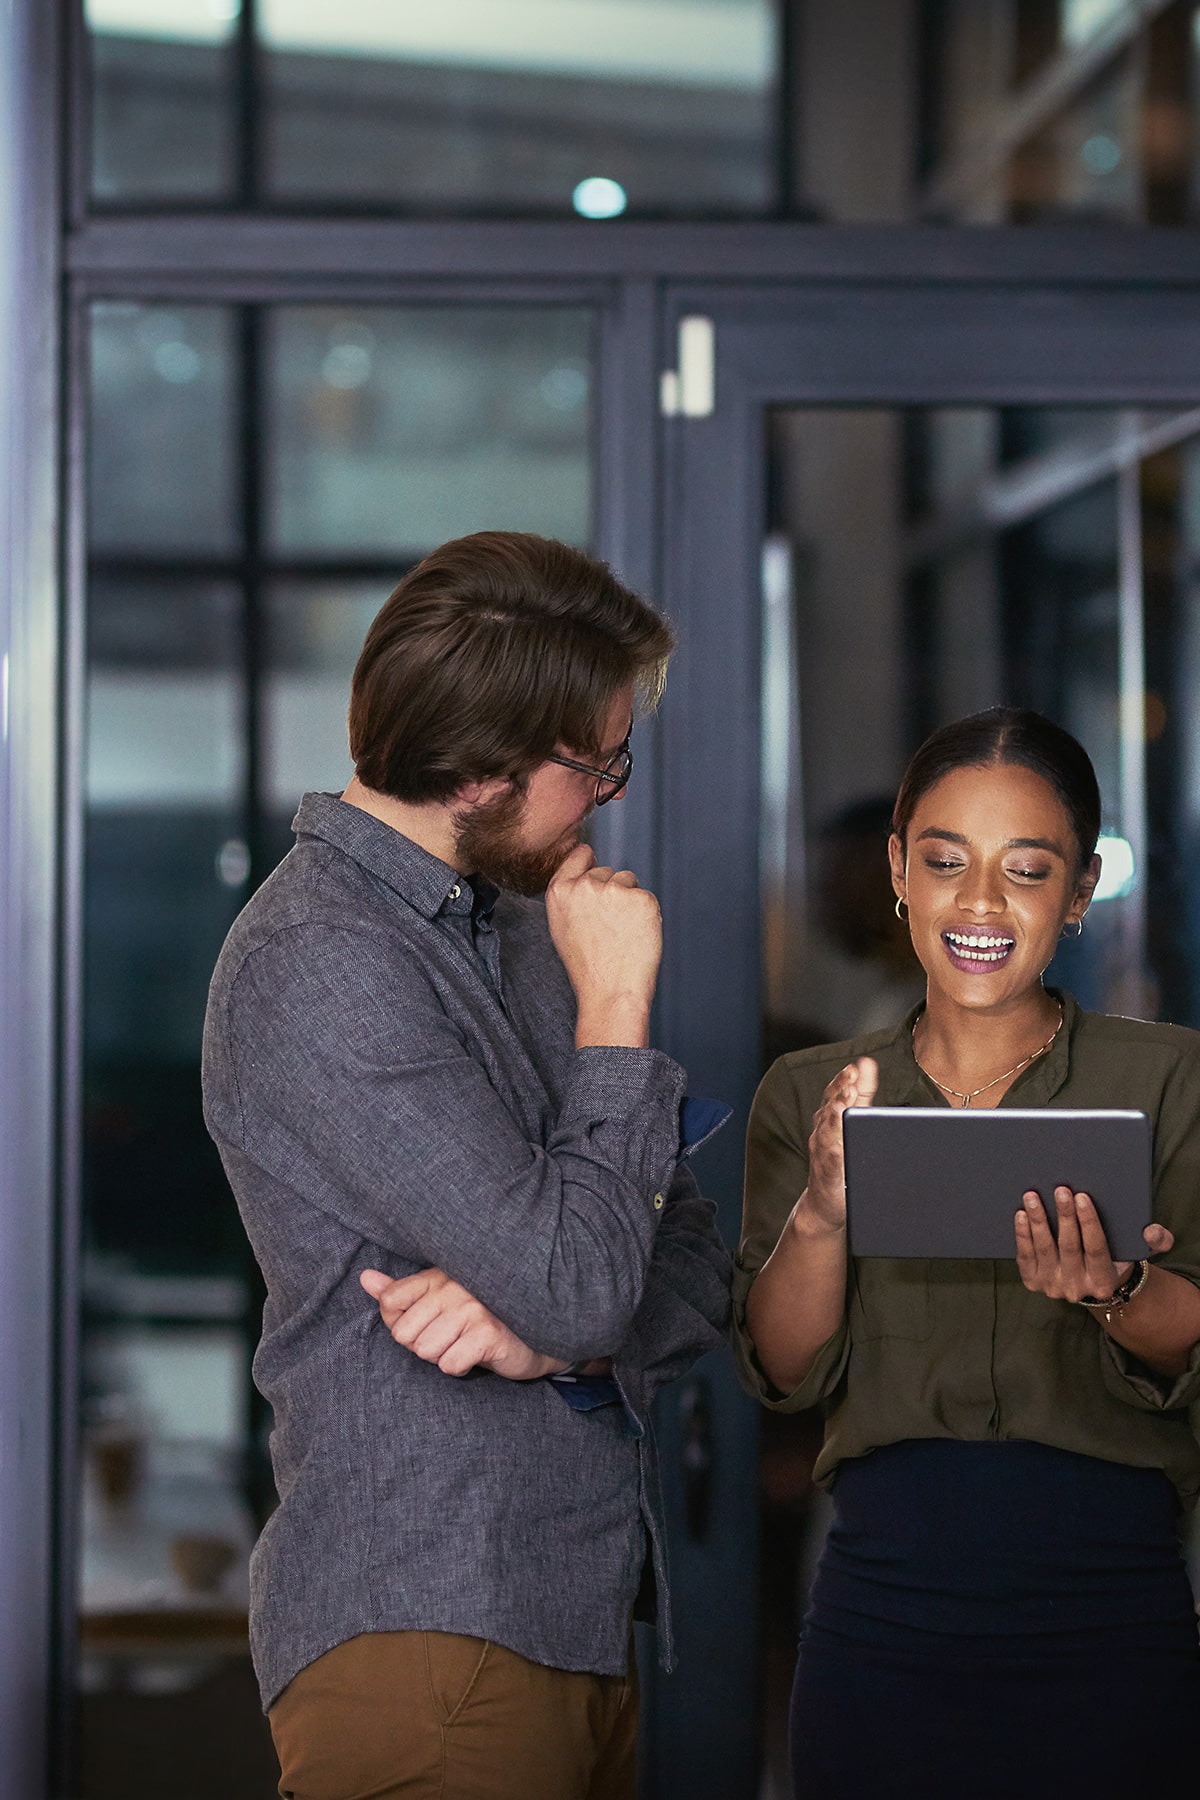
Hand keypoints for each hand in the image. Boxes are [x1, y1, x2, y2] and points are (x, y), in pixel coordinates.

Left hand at [359, 1267, 565, 1380]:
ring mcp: (472, 1308)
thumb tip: (364, 1278)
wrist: (532, 1336)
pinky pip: (449, 1364)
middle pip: (404, 1333)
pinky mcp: (488, 1332)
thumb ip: (400, 1292)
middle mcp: (453, 1286)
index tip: (428, 1323)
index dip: (404, 1324)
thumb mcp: (437, 1301)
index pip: (391, 1301)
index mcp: (438, 1274)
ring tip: (464, 1345)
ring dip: (443, 1357)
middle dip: (423, 1346)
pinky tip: (476, 1356)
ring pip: (425, 1351)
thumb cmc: (478, 1319)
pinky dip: (460, 1368)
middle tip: (451, 1338)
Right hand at [545, 843, 661, 1045]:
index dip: (590, 864)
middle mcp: (584, 885)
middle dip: (611, 891)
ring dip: (629, 901)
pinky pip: (646, 897)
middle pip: (607, 871)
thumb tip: (590, 866)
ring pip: (628, 881)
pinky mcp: (642, 899)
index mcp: (559, 891)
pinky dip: (646, 914)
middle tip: (607, 928)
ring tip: (620, 934)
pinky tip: (635, 936)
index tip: (596, 878)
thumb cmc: (588, 966)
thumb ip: (571, 896)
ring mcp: (614, 890)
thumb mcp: (563, 926)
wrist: (610, 994)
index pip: (580, 855)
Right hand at [800, 1057, 878, 1231]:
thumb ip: (861, 1095)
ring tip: (845, 1104)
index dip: (844, 1080)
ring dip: (835, 1116)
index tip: (855, 1067)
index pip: (836, 1094)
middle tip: (851, 1078)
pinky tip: (840, 1145)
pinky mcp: (828, 1174)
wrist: (823, 1205)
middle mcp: (824, 1133)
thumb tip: (866, 1063)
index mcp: (831, 1120)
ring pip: (828, 1131)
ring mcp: (823, 1153)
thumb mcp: (852, 1122)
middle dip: (840, 1092)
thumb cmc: (839, 1161)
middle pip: (830, 1108)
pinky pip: (830, 1161)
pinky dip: (834, 1151)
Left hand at [1014, 1187, 1173, 1301]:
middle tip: (1060, 1190)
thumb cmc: (1114, 1257)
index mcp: (1103, 1281)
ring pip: (1044, 1250)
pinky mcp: (1033, 1282)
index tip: (1083, 1197)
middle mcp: (1077, 1288)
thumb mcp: (1135, 1252)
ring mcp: (1052, 1287)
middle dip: (1064, 1216)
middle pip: (1069, 1247)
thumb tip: (1154, 1232)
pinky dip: (1022, 1235)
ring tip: (1033, 1196)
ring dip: (1038, 1221)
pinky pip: (1025, 1257)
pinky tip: (1021, 1214)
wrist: (1091, 1282)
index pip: (1096, 1249)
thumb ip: (1155, 1241)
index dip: (1088, 1222)